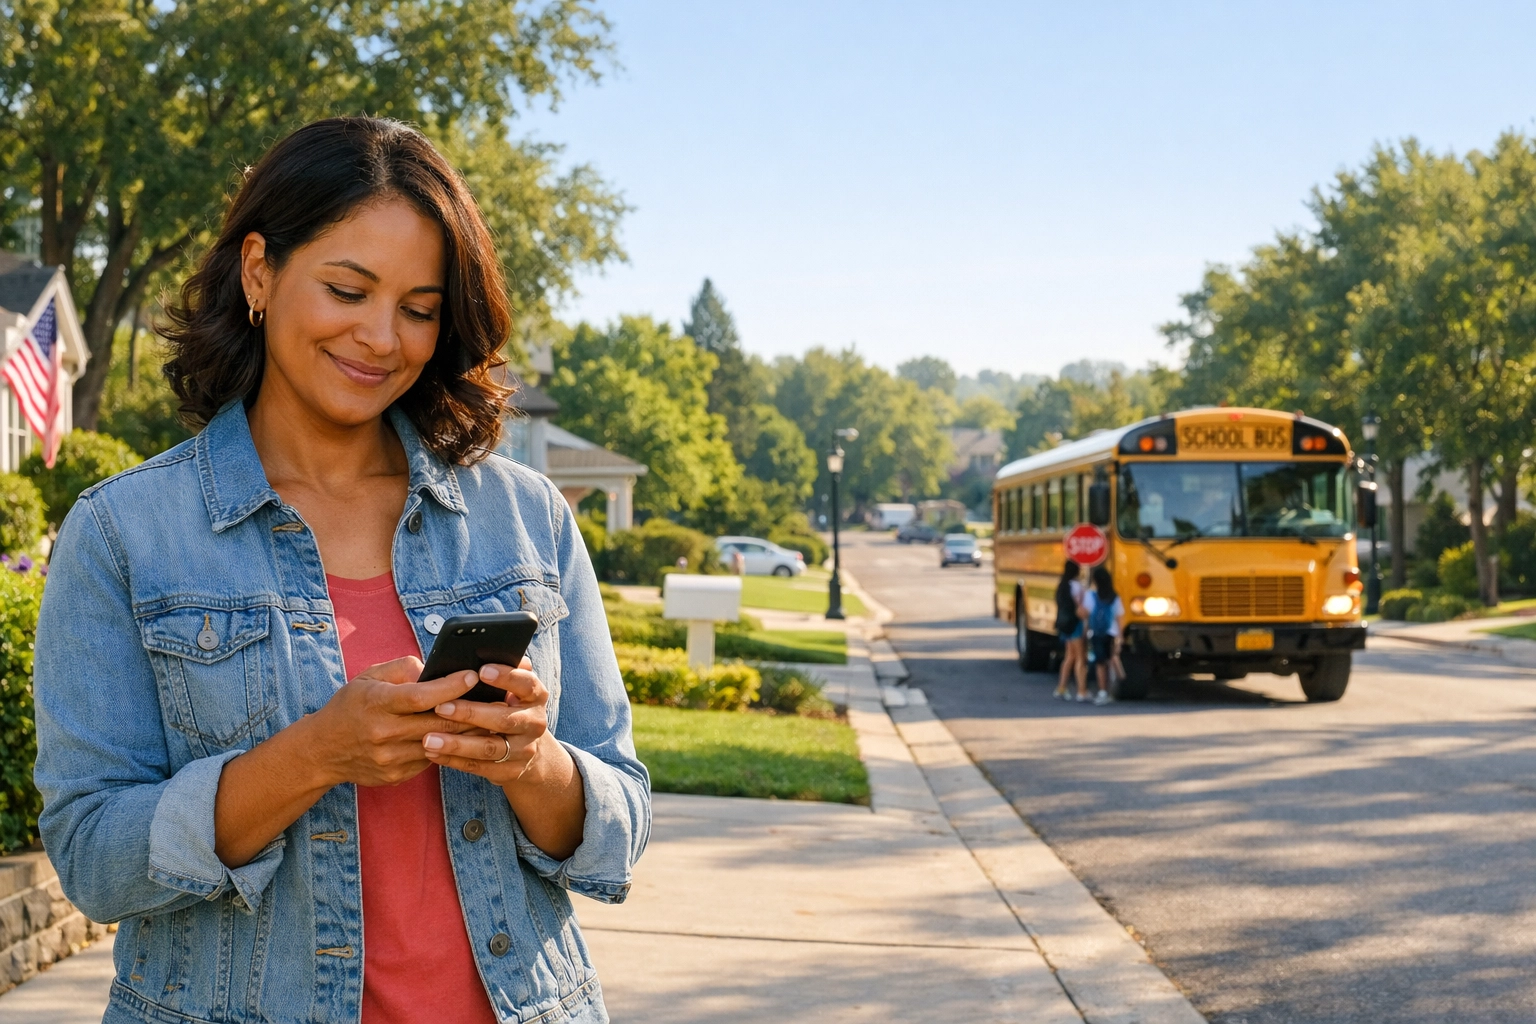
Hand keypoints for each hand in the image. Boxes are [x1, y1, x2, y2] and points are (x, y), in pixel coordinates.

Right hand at [307, 657, 481, 787]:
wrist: (322, 750)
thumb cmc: (350, 706)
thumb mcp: (369, 677)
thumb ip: (403, 669)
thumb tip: (436, 668)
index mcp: (377, 704)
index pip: (420, 696)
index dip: (450, 686)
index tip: (472, 676)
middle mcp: (383, 733)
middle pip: (437, 723)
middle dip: (469, 711)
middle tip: (495, 699)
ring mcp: (389, 758)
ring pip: (440, 744)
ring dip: (466, 733)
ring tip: (488, 719)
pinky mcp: (396, 775)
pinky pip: (430, 760)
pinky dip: (447, 747)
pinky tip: (463, 738)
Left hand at [423, 658, 566, 786]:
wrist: (526, 748)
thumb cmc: (508, 706)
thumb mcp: (512, 687)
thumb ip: (503, 669)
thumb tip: (485, 650)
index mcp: (536, 696)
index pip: (527, 684)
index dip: (506, 677)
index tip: (480, 670)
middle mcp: (534, 723)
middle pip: (505, 719)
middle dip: (471, 713)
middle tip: (440, 707)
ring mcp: (524, 750)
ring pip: (489, 748)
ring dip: (457, 743)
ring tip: (428, 738)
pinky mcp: (510, 771)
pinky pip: (479, 767)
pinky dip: (454, 760)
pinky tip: (432, 752)